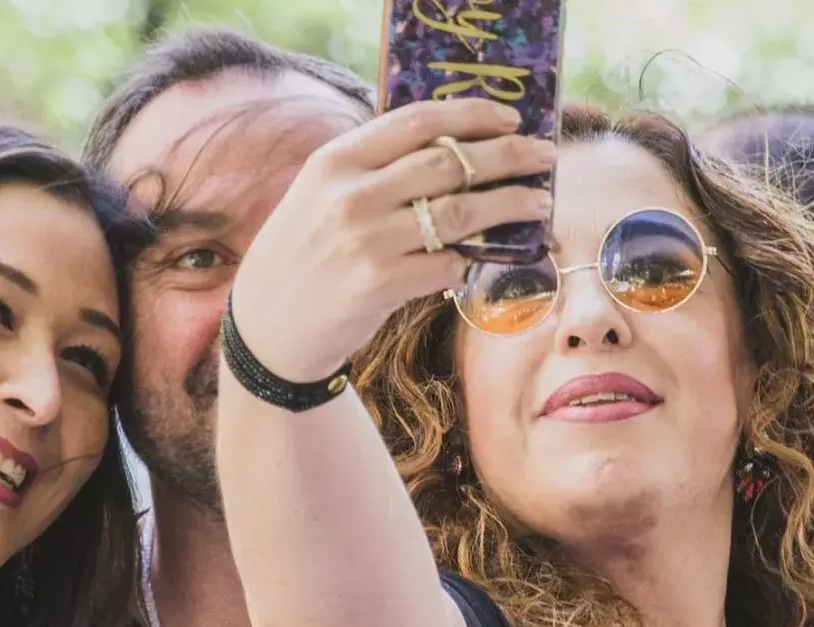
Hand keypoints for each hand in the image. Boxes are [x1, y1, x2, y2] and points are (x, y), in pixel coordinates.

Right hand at [228, 98, 555, 380]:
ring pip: (461, 211)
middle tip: (543, 158)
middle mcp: (351, 194)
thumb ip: (374, 167)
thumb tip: (456, 148)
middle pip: (451, 163)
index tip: (511, 119)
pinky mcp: (380, 285)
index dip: (473, 115)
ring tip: (538, 204)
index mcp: (338, 160)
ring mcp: (366, 240)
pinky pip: (448, 263)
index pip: (418, 122)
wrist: (270, 324)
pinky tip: (482, 257)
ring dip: (510, 205)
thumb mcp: (323, 192)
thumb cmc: (307, 252)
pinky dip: (471, 259)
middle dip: (508, 157)